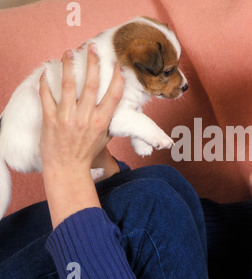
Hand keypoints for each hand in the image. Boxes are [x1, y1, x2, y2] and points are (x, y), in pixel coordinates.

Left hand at [39, 44, 123, 227]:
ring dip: (69, 66)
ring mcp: (68, 118)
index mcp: (102, 122)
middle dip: (93, 63)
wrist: (67, 170)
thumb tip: (111, 105)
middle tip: (91, 48)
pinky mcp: (51, 120)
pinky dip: (46, 82)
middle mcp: (86, 117)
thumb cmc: (87, 155)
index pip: (113, 95)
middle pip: (92, 84)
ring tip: (69, 53)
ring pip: (69, 85)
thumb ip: (107, 120)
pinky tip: (46, 72)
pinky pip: (47, 96)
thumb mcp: (104, 138)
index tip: (116, 63)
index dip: (117, 77)